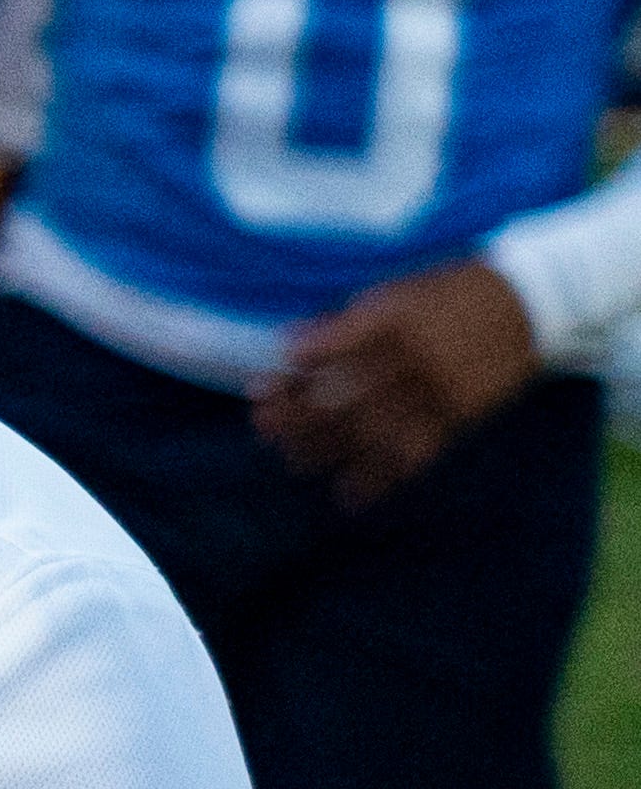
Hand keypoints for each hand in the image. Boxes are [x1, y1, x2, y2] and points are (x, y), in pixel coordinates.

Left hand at [251, 257, 538, 506]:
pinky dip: (380, 476)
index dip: (290, 375)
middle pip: (342, 396)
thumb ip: (344, 322)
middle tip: (265, 431)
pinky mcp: (460, 413)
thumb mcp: (397, 293)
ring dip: (328, 450)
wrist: (531, 302)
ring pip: (371, 429)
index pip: (328, 352)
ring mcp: (437, 388)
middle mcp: (411, 356)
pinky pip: (414, 450)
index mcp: (391, 319)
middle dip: (297, 417)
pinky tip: (350, 495)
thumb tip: (289, 346)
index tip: (257, 390)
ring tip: (295, 461)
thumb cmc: (451, 294)